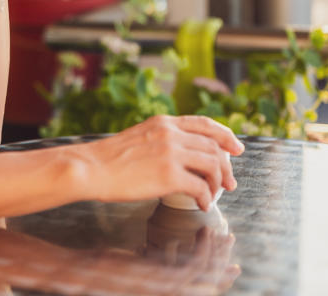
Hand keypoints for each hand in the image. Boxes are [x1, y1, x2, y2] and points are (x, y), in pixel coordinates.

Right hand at [76, 115, 244, 210]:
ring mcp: (171, 153)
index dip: (226, 135)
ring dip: (217, 183)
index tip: (236, 148)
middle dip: (226, 166)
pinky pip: (200, 187)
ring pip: (212, 165)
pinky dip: (206, 197)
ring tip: (213, 194)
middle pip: (214, 147)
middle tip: (229, 182)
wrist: (91, 168)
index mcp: (163, 122)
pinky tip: (201, 204)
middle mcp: (171, 133)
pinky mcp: (169, 175)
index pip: (205, 124)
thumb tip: (180, 154)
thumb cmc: (108, 159)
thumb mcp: (139, 137)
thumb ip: (160, 139)